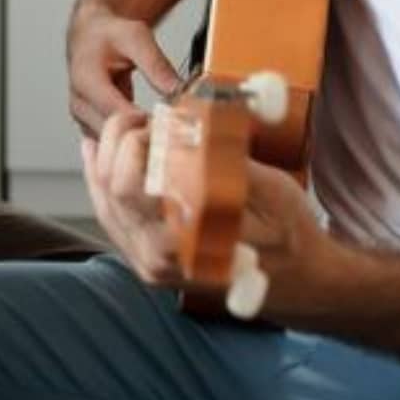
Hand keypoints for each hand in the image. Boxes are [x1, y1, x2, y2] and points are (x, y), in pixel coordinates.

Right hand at [66, 3, 182, 137]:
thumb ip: (157, 65)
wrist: (89, 36)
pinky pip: (111, 146)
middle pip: (113, 135)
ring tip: (166, 138)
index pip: (116, 113)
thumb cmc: (109, 35)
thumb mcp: (136, 38)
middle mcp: (80, 104)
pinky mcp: (91, 128)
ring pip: (112, 146)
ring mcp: (83, 119)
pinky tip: (152, 138)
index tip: (170, 126)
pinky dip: (131, 145)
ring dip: (138, 145)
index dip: (144, 123)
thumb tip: (179, 90)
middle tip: (175, 136)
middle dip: (144, 137)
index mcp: (86, 80)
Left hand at [83, 111, 341, 318]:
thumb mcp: (272, 191)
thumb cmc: (291, 235)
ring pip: (104, 200)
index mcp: (186, 245)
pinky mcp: (146, 257)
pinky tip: (101, 150)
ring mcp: (149, 263)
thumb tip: (191, 126)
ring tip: (126, 126)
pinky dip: (103, 178)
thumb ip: (226, 162)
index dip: (140, 143)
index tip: (162, 120)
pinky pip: (111, 214)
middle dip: (121, 142)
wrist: (298, 280)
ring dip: (108, 156)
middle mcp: (160, 261)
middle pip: (113, 189)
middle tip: (146, 118)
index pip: (135, 188)